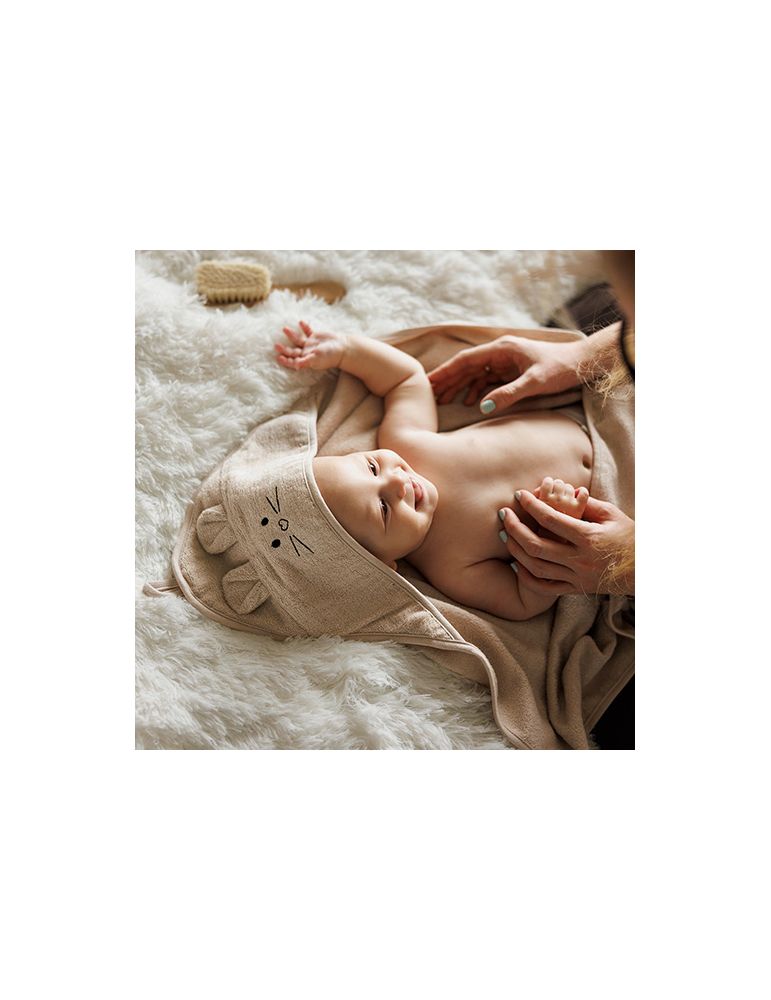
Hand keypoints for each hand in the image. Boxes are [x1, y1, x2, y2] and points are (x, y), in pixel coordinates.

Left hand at [274, 321, 346, 370]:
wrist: (342, 348)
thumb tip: (295, 366)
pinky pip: (307, 331)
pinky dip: (304, 327)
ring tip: (285, 329)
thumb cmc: (329, 356)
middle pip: (293, 351)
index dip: (285, 360)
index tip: (278, 357)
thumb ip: (305, 362)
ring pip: (298, 340)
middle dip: (284, 349)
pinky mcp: (315, 337)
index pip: (293, 361)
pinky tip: (300, 322)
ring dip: (291, 335)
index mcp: (306, 359)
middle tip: (276, 345)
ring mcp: (310, 344)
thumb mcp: (316, 359)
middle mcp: (306, 352)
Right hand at [428, 334, 585, 413]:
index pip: (466, 360)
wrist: (581, 364)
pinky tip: (470, 402)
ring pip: (475, 374)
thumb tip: (482, 407)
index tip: (429, 381)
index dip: (446, 371)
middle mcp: (500, 353)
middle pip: (467, 366)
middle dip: (448, 379)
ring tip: (442, 400)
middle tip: (428, 393)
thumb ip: (508, 394)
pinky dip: (477, 391)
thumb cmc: (560, 368)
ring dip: (459, 386)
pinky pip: (488, 380)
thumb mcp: (534, 383)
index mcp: (502, 349)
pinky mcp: (512, 371)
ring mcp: (505, 362)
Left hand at [500, 490, 634, 595]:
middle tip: (504, 514)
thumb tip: (563, 489)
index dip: (532, 505)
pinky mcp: (576, 589)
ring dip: (516, 550)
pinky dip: (527, 577)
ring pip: (536, 567)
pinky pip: (545, 587)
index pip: (551, 519)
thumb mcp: (611, 514)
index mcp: (588, 537)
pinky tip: (517, 564)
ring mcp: (577, 577)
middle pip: (536, 545)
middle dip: (515, 528)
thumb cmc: (629, 536)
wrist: (646, 570)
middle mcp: (580, 559)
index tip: (519, 495)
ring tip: (506, 535)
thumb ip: (585, 503)